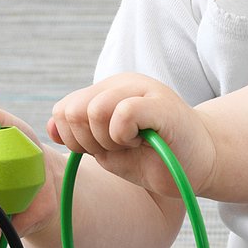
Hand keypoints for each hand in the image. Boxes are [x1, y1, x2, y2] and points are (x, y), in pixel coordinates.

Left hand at [48, 73, 216, 197]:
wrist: (198, 164)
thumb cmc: (154, 156)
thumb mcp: (107, 148)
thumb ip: (78, 135)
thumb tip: (50, 127)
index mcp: (106, 91)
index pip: (63, 110)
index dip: (72, 138)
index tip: (98, 149)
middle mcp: (122, 84)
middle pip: (73, 110)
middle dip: (86, 141)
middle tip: (115, 148)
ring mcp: (143, 90)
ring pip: (94, 110)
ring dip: (107, 140)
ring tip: (131, 144)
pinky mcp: (161, 104)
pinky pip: (123, 113)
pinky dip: (123, 136)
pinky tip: (140, 142)